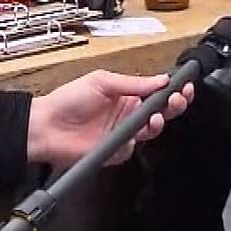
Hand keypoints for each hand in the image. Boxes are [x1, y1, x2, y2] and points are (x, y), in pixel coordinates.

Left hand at [27, 70, 192, 167]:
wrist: (46, 126)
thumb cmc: (69, 99)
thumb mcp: (102, 81)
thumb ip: (133, 83)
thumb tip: (160, 80)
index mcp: (127, 94)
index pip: (156, 92)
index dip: (172, 90)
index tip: (184, 86)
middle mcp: (128, 114)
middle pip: (161, 111)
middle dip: (174, 105)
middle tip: (179, 99)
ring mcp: (123, 133)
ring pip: (151, 130)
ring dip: (160, 121)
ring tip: (158, 116)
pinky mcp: (116, 151)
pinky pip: (133, 147)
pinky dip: (136, 140)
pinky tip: (135, 132)